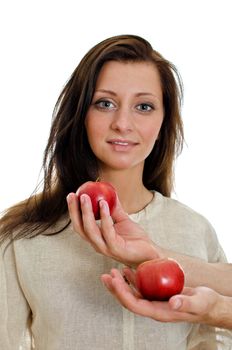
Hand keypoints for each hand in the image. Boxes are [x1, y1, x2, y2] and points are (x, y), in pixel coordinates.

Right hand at [66, 192, 161, 266]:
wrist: (150, 253)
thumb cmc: (135, 238)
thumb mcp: (122, 219)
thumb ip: (114, 208)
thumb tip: (109, 191)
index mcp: (96, 238)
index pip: (80, 224)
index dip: (73, 211)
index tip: (71, 195)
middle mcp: (97, 244)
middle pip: (80, 228)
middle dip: (74, 211)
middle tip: (73, 195)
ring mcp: (105, 248)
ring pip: (90, 230)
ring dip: (86, 212)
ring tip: (85, 197)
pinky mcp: (116, 249)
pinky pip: (107, 231)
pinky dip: (104, 217)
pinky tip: (103, 204)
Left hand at [101, 268, 222, 325]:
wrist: (208, 305)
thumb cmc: (205, 305)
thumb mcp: (199, 303)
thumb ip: (186, 303)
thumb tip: (173, 302)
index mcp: (159, 313)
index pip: (135, 305)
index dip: (123, 293)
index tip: (115, 280)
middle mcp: (153, 308)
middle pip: (128, 300)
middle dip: (116, 289)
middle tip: (107, 274)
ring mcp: (154, 301)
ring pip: (132, 294)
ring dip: (120, 284)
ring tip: (111, 271)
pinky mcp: (156, 295)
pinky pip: (140, 288)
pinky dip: (131, 279)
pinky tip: (126, 270)